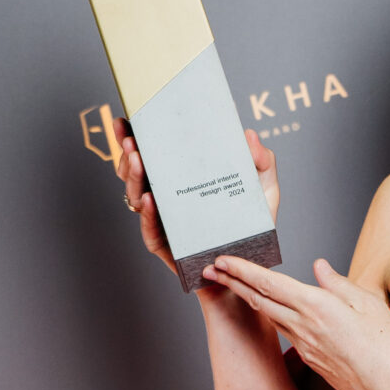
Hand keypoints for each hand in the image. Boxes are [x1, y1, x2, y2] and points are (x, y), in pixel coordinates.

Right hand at [113, 122, 278, 287]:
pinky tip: (148, 199)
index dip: (134, 137)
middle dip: (128, 154)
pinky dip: (146, 215)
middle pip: (136, 173)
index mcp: (183, 179)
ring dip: (134, 178)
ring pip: (135, 197)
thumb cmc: (253, 228)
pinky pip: (150, 230)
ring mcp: (164, 222)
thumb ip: (262, 161)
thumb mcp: (264, 190)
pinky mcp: (167, 247)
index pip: (153, 154)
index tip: (125, 120)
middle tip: (132, 140)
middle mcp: (168, 198)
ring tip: (138, 161)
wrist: (249, 269)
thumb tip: (249, 134)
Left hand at [202, 255, 389, 389]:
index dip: (242, 270)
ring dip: (249, 298)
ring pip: (269, 316)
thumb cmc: (387, 348)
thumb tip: (318, 267)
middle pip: (259, 299)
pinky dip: (271, 315)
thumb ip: (338, 284)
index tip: (223, 259)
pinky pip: (285, 331)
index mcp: (316, 307)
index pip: (269, 283)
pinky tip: (271, 310)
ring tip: (235, 285)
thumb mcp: (368, 304)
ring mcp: (304, 345)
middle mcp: (303, 326)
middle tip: (212, 269)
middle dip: (232, 282)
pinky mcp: (311, 360)